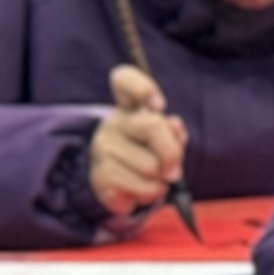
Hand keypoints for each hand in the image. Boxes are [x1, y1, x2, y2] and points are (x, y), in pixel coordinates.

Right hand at [87, 64, 187, 219]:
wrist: (120, 187)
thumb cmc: (149, 157)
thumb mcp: (166, 142)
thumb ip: (173, 132)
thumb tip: (173, 125)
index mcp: (131, 108)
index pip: (124, 80)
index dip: (142, 87)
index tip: (158, 105)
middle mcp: (113, 123)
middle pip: (152, 126)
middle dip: (172, 152)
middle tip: (174, 170)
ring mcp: (102, 148)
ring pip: (149, 165)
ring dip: (161, 181)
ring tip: (153, 180)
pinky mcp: (99, 176)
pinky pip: (138, 186)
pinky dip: (148, 194)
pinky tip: (141, 190)